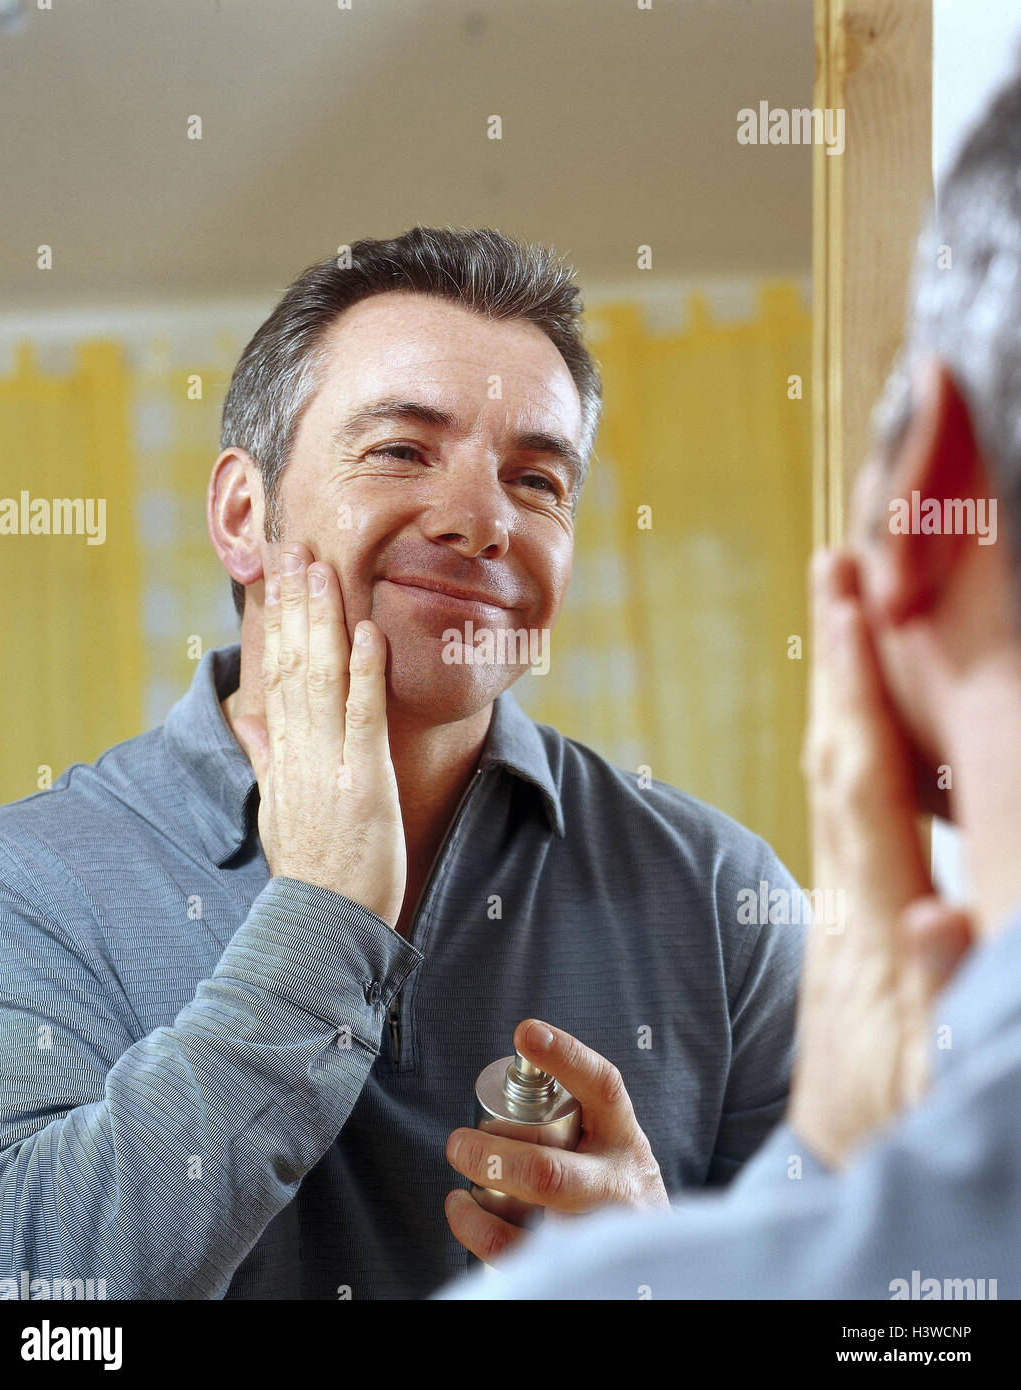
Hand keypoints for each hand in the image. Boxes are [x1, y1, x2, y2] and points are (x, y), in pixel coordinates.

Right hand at [231, 544, 406, 927]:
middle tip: (297, 550)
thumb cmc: (311, 869)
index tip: (283, 578)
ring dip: (323, 622)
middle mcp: (299, 753)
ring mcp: (329, 766)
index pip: (277, 675)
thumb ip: (263, 754)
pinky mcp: (364, 784)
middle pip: (294, 665)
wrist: (324, 925)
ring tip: (323, 570)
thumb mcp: (276, 807)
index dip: (281, 622)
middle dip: (296, 605)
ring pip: (322, 681)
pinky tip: (368, 633)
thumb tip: (244, 714)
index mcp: (281, 757)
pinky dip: (365, 674)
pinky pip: (363, 718)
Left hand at [444, 1019, 669, 1266]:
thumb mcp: (610, 1143)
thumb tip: (523, 1048)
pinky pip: (518, 1256)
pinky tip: (465, 1212)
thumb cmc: (615, 1188)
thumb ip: (574, 1111)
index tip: (527, 1032)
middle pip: (551, 1172)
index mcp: (624, 1138)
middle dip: (494, 1157)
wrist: (658, 1257)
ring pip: (532, 1224)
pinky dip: (480, 1234)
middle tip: (459, 1144)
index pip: (602, 1087)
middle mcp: (619, 1185)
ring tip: (459, 1186)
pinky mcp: (578, 1269)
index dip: (566, 1057)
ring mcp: (601, 1234)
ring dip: (481, 1202)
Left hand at [789, 549, 973, 1166]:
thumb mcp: (930, 1075)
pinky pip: (847, 831)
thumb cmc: (896, 1135)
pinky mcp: (847, 942)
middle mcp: (849, 905)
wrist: (840, 1186)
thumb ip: (938, 991)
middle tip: (836, 575)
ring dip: (841, 708)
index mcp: (873, 919)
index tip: (844, 598)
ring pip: (836, 794)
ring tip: (850, 634)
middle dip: (838, 669)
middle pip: (836, 766)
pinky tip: (865, 747)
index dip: (855, 686)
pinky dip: (854, 770)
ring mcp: (843, 920)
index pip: (861, 781)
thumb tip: (942, 911)